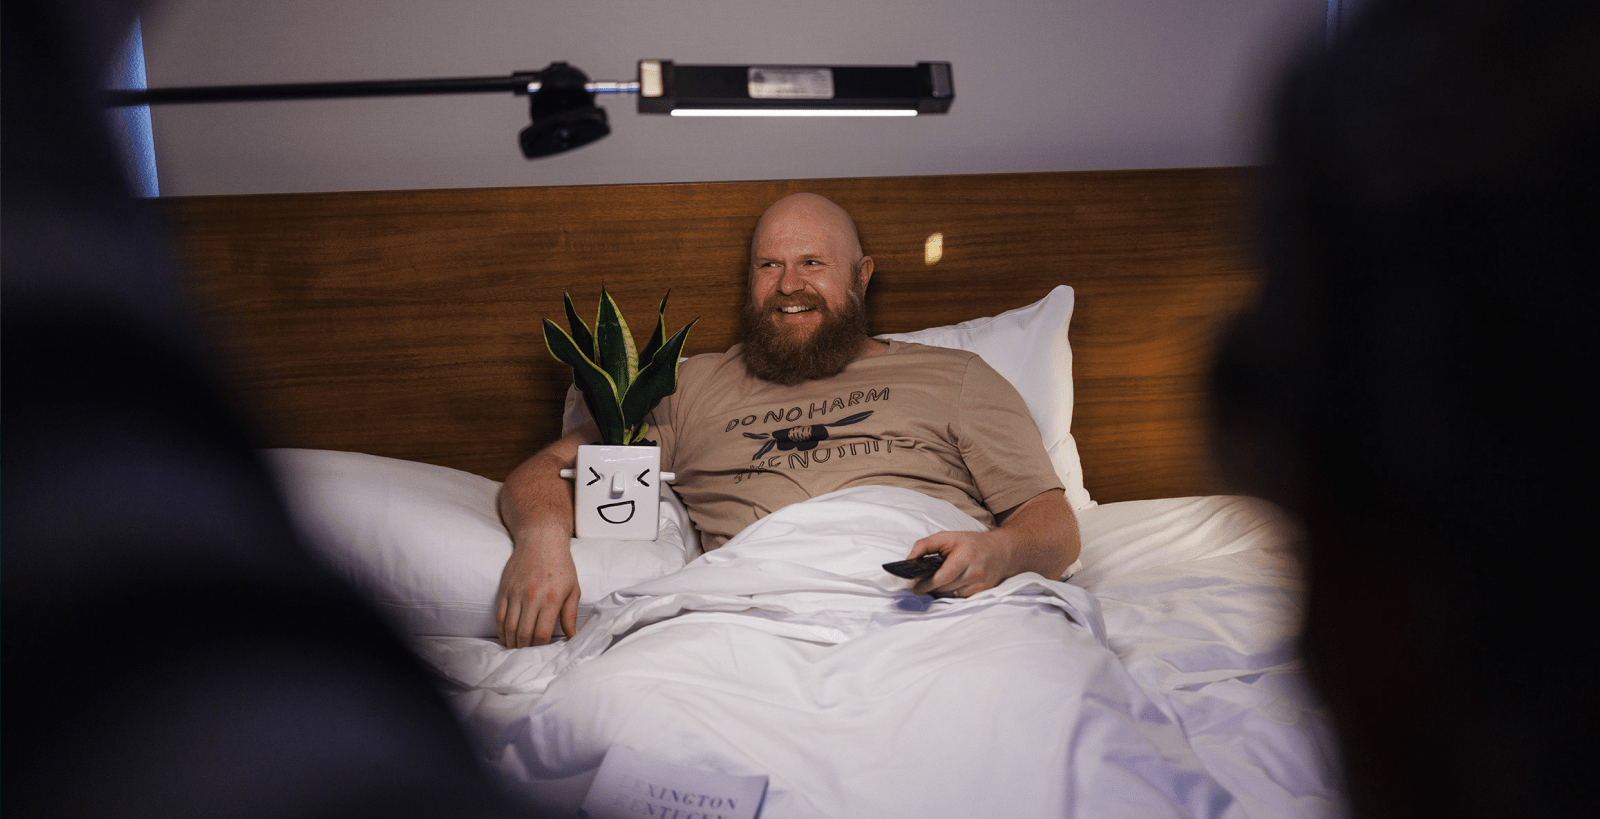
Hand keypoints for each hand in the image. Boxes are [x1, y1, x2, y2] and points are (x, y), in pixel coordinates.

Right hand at [495, 529, 579, 647]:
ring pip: (509, 626)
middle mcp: (532, 597)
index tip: (542, 654)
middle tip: (527, 656)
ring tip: (516, 649)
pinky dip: (501, 629)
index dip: (540, 648)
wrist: (541, 539)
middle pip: (523, 633)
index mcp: (551, 599)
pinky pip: (499, 615)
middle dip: (525, 649)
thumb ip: (571, 615)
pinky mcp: (505, 589)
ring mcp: (516, 593)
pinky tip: (506, 636)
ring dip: (511, 642)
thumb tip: (573, 636)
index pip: (542, 633)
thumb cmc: (561, 565)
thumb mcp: (573, 589)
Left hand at [905, 529, 1017, 597]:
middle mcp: (975, 572)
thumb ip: (924, 545)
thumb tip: (909, 561)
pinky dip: (951, 592)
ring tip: (934, 582)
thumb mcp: (947, 537)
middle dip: (930, 587)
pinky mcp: (982, 592)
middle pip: (944, 588)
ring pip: (951, 594)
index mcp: (965, 556)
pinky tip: (950, 584)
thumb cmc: (971, 543)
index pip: (942, 577)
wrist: (1002, 551)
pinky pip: (959, 597)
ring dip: (939, 590)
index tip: (915, 587)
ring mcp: (980, 585)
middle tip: (919, 584)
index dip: (926, 585)